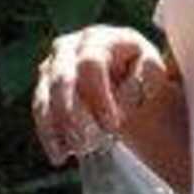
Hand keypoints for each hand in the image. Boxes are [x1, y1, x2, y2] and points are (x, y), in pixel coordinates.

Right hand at [33, 25, 170, 164]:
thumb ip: (149, 73)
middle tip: (85, 144)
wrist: (129, 79)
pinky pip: (40, 109)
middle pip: (62, 79)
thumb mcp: (154, 72)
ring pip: (45, 95)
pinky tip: (59, 155)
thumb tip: (137, 80)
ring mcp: (54, 63)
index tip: (113, 126)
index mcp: (102, 38)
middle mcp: (72, 46)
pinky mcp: (45, 83)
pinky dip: (48, 133)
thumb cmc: (143, 75)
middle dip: (71, 115)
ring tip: (71, 154)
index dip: (98, 97)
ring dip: (56, 128)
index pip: (91, 64)